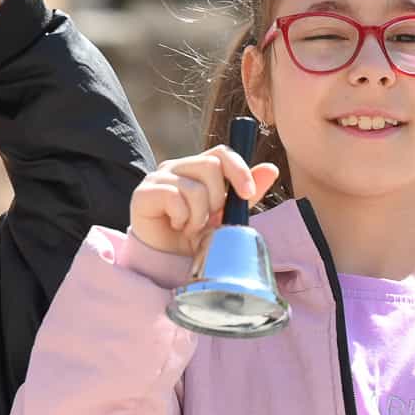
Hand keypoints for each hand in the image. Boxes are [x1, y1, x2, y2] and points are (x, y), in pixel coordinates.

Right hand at [128, 147, 279, 257]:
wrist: (167, 261)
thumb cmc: (195, 236)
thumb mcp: (227, 215)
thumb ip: (246, 192)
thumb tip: (271, 168)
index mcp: (198, 168)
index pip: (222, 153)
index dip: (239, 169)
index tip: (248, 194)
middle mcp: (177, 167)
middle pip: (210, 165)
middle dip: (218, 199)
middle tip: (208, 219)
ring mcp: (158, 178)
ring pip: (194, 186)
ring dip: (199, 215)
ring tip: (191, 228)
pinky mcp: (143, 193)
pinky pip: (173, 197)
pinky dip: (182, 218)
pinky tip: (177, 226)